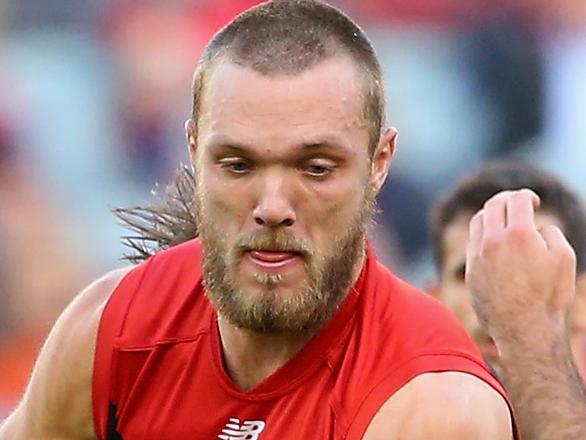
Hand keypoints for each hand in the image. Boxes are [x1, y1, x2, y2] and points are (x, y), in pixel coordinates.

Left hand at [465, 189, 576, 351]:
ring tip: (504, 219)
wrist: (523, 328)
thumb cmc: (548, 296)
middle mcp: (494, 240)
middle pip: (494, 205)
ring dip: (492, 214)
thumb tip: (535, 226)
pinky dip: (483, 233)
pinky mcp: (470, 268)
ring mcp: (478, 254)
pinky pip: (473, 240)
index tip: (533, 201)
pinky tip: (495, 239)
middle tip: (516, 203)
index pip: (517, 199)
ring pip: (479, 220)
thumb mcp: (564, 258)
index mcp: (519, 234)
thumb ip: (550, 232)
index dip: (526, 195)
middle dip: (507, 199)